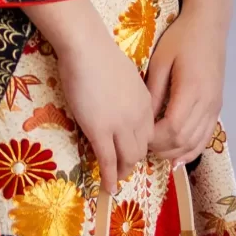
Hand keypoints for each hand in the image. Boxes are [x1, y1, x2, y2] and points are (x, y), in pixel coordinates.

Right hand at [27, 0, 155, 196]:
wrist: (87, 48)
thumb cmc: (99, 54)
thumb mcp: (123, 75)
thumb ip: (126, 93)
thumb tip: (117, 100)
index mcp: (144, 101)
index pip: (148, 132)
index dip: (139, 144)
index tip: (130, 150)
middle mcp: (138, 116)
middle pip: (141, 148)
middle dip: (132, 161)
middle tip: (122, 169)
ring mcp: (120, 125)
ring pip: (128, 158)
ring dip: (122, 171)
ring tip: (115, 180)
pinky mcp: (100, 131)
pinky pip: (107, 161)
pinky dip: (108, 177)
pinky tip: (106, 188)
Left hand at [146, 0, 230, 161]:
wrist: (209, 24)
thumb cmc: (181, 38)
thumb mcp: (161, 62)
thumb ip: (153, 94)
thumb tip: (142, 122)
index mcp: (191, 89)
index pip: (172, 128)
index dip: (154, 139)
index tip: (137, 137)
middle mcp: (207, 102)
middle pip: (184, 139)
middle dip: (162, 149)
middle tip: (142, 147)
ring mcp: (215, 105)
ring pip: (196, 141)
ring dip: (175, 152)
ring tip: (156, 153)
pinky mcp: (217, 106)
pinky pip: (206, 136)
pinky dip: (192, 149)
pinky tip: (178, 157)